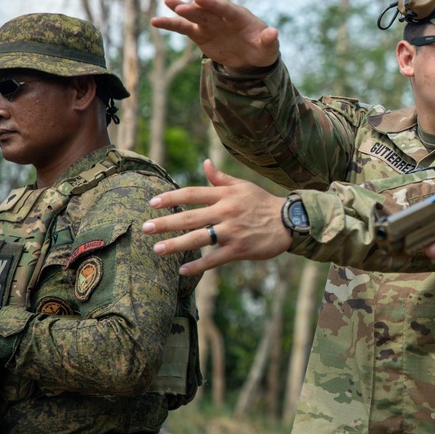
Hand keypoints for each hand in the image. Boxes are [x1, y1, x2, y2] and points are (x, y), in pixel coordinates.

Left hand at [143, 159, 290, 274]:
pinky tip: (182, 270)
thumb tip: (205, 163)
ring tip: (157, 249)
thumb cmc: (263, 202)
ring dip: (176, 244)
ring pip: (199, 238)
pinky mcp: (239, 249)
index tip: (152, 203)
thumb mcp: (243, 186)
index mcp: (225, 195)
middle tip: (146, 228)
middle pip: (190, 217)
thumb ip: (220, 178)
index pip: (192, 194)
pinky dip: (197, 266)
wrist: (289, 222)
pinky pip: (214, 259)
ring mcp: (232, 231)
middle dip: (166, 223)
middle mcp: (226, 211)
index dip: (171, 198)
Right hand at [151, 0, 280, 70]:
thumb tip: (274, 33)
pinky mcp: (200, 34)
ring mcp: (210, 24)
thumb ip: (269, 40)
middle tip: (180, 6)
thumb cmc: (262, 48)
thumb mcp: (269, 47)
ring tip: (167, 2)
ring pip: (193, 16)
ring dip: (180, 10)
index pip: (225, 8)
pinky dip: (171, 24)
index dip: (213, 3)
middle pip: (206, 10)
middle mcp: (222, 17)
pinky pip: (184, 28)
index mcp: (239, 16)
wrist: (252, 58)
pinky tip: (156, 21)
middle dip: (194, 8)